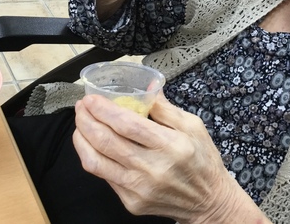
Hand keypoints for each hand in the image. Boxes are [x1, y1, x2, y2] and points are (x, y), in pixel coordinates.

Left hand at [73, 94, 268, 223]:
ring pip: (97, 162)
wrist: (208, 201)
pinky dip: (92, 157)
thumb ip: (166, 108)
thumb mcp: (194, 126)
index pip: (128, 125)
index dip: (104, 110)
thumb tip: (147, 88)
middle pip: (107, 141)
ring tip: (80, 123)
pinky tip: (91, 144)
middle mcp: (153, 169)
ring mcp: (140, 188)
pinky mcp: (132, 202)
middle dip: (87, 120)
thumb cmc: (203, 161)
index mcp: (171, 145)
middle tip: (82, 106)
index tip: (92, 99)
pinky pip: (104, 176)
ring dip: (82, 139)